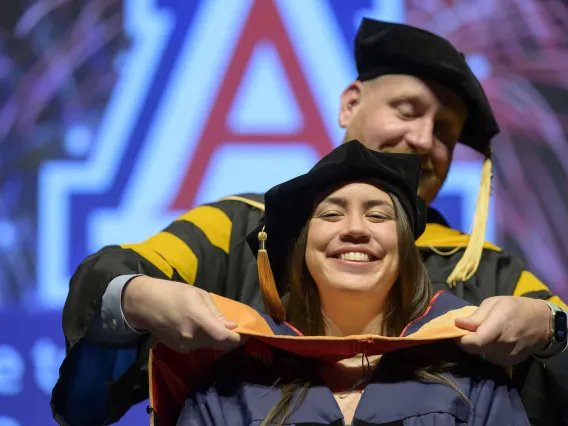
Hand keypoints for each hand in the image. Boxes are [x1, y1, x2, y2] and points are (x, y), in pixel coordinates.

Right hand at [122, 276, 244, 352]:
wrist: (145, 304)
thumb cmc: (174, 293)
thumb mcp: (199, 295)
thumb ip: (216, 313)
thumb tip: (232, 327)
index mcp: (198, 319)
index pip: (224, 338)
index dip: (239, 338)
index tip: (247, 333)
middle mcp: (192, 337)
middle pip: (220, 344)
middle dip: (230, 338)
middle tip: (234, 328)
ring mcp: (184, 346)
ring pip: (210, 346)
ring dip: (217, 339)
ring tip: (214, 325)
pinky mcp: (179, 350)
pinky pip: (199, 347)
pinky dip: (205, 340)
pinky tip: (199, 329)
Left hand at [454, 296, 550, 365]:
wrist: (543, 323)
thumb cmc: (516, 308)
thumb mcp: (494, 303)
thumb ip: (476, 316)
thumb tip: (458, 324)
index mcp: (498, 327)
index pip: (474, 342)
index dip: (460, 338)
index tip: (456, 331)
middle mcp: (503, 345)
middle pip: (474, 349)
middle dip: (466, 341)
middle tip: (467, 331)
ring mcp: (507, 356)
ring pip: (481, 354)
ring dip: (477, 345)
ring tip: (483, 333)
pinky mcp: (510, 362)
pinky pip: (490, 357)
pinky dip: (487, 350)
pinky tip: (493, 340)